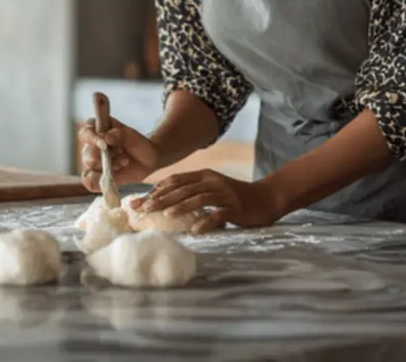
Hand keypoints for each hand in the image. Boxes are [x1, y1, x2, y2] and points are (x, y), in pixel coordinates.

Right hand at [77, 117, 159, 191]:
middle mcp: (92, 145)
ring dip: (107, 168)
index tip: (104, 145)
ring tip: (124, 164)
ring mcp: (94, 161)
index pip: (86, 132)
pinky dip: (99, 182)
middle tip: (123, 160)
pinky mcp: (97, 176)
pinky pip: (90, 182)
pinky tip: (111, 180)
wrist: (148, 161)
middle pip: (86, 153)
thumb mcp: (132, 137)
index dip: (92, 139)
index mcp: (98, 129)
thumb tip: (106, 137)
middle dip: (102, 159)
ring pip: (89, 168)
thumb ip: (120, 135)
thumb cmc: (139, 144)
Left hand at [136, 169, 282, 231]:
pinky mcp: (236, 207)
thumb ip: (192, 193)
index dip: (155, 190)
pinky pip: (219, 214)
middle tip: (143, 209)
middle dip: (161, 198)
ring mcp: (224, 193)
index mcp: (204, 175)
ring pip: (198, 198)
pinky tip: (195, 230)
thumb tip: (164, 204)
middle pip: (183, 188)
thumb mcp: (212, 190)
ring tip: (165, 215)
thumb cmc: (235, 198)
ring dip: (181, 207)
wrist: (266, 198)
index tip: (138, 201)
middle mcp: (212, 181)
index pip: (175, 181)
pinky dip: (206, 222)